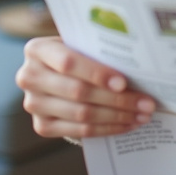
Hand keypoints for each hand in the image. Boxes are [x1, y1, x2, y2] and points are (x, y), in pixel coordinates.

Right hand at [16, 36, 155, 138]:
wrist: (55, 73)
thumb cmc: (76, 53)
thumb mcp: (80, 44)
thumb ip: (97, 51)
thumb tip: (139, 65)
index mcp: (37, 50)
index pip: (69, 62)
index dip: (97, 73)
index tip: (123, 83)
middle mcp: (29, 77)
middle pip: (78, 92)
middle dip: (117, 99)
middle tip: (146, 103)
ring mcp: (33, 104)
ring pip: (81, 114)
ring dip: (116, 116)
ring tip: (142, 115)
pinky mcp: (42, 126)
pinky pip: (79, 130)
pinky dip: (106, 128)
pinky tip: (127, 124)